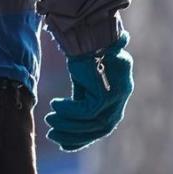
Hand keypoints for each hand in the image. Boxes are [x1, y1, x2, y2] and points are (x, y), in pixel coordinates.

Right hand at [44, 31, 132, 151]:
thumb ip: (82, 102)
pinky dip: (69, 111)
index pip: (104, 125)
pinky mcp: (109, 92)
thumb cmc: (85, 53)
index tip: (63, 142)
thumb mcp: (85, 82)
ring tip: (50, 120)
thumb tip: (68, 127)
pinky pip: (87, 111)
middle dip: (74, 134)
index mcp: (119, 94)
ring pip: (93, 122)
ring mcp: (118, 95)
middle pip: (101, 127)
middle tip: (52, 134)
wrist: (89, 31)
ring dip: (68, 124)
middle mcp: (122, 95)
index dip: (83, 137)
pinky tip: (55, 105)